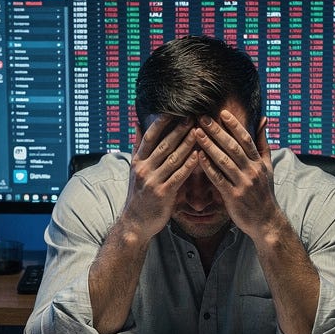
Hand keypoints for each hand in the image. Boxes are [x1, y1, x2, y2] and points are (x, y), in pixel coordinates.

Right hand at [120, 116, 198, 236]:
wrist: (135, 222)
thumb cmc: (139, 195)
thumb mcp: (135, 170)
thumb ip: (138, 148)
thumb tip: (138, 124)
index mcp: (138, 161)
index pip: (149, 138)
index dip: (161, 123)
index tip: (173, 111)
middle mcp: (144, 169)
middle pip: (164, 145)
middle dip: (179, 130)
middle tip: (192, 117)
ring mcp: (153, 181)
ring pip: (173, 159)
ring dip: (187, 144)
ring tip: (199, 132)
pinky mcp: (163, 194)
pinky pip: (178, 176)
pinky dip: (189, 164)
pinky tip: (199, 155)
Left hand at [194, 110, 278, 236]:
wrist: (266, 220)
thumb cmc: (264, 192)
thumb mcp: (268, 166)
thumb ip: (263, 143)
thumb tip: (264, 119)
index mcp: (259, 162)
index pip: (246, 139)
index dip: (234, 125)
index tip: (222, 112)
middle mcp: (252, 170)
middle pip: (233, 147)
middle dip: (217, 131)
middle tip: (203, 118)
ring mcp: (243, 183)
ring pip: (224, 161)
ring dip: (209, 146)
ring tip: (196, 133)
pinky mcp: (233, 196)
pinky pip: (218, 179)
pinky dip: (208, 167)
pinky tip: (198, 156)